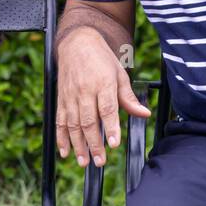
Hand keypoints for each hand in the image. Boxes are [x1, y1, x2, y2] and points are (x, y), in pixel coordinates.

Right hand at [55, 29, 149, 167]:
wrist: (77, 43)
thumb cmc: (101, 59)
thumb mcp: (119, 74)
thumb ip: (129, 98)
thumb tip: (144, 114)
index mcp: (103, 83)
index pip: (107, 108)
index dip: (110, 127)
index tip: (113, 144)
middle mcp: (85, 90)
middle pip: (88, 120)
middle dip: (93, 143)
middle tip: (99, 161)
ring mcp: (71, 96)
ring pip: (73, 124)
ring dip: (78, 145)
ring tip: (84, 161)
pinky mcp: (61, 99)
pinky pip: (60, 121)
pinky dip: (61, 137)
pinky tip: (65, 152)